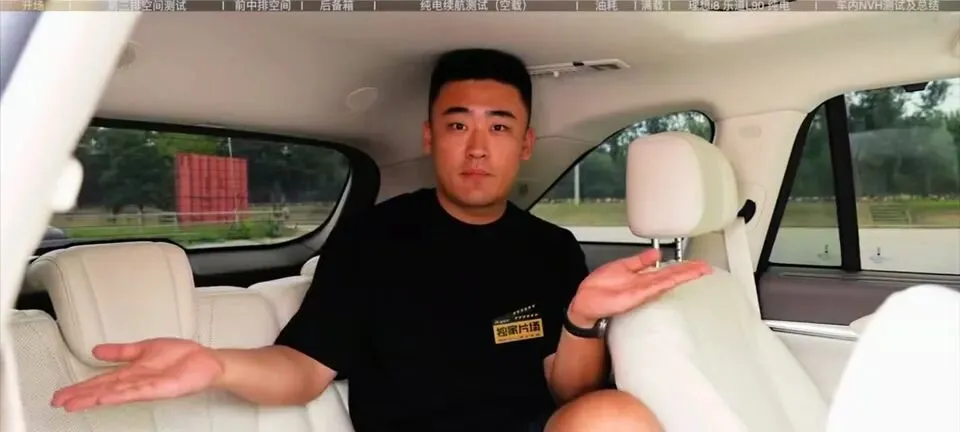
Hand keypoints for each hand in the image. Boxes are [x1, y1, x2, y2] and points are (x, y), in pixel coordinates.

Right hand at [50, 338, 222, 411]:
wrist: (206, 360)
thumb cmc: (181, 356)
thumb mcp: (144, 349)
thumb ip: (121, 352)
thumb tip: (97, 351)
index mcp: (130, 372)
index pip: (100, 381)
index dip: (80, 387)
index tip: (61, 394)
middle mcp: (135, 381)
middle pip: (102, 389)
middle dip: (80, 396)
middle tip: (59, 402)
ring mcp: (147, 386)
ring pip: (115, 393)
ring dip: (94, 398)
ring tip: (74, 403)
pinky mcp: (160, 387)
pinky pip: (137, 391)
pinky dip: (120, 394)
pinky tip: (105, 397)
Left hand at [568, 248, 711, 325]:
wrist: (585, 303)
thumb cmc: (600, 289)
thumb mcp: (622, 267)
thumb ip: (640, 261)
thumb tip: (656, 253)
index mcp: (643, 278)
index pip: (668, 270)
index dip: (683, 266)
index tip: (698, 263)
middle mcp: (646, 286)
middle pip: (672, 276)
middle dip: (690, 271)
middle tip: (706, 267)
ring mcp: (642, 292)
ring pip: (667, 281)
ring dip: (683, 276)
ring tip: (700, 270)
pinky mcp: (635, 296)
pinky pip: (653, 287)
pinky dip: (665, 282)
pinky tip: (677, 277)